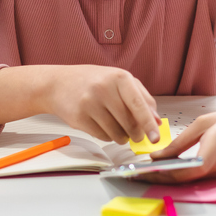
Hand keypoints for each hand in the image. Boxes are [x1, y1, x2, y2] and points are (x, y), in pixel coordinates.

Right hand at [44, 65, 160, 144]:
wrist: (58, 84)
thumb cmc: (92, 81)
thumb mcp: (119, 80)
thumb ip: (142, 98)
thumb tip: (156, 121)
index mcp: (119, 77)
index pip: (138, 105)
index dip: (149, 124)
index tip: (155, 137)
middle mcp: (104, 89)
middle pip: (129, 123)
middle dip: (136, 134)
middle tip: (137, 135)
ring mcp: (89, 104)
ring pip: (116, 133)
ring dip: (122, 137)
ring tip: (118, 128)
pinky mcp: (79, 118)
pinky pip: (102, 136)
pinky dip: (107, 136)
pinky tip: (103, 126)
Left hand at [141, 108, 215, 182]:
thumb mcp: (207, 123)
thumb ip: (182, 142)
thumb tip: (159, 155)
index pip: (185, 169)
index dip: (162, 173)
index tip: (142, 172)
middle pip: (184, 180)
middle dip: (159, 179)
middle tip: (135, 177)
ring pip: (191, 182)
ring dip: (168, 179)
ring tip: (145, 174)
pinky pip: (200, 180)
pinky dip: (183, 178)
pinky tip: (167, 173)